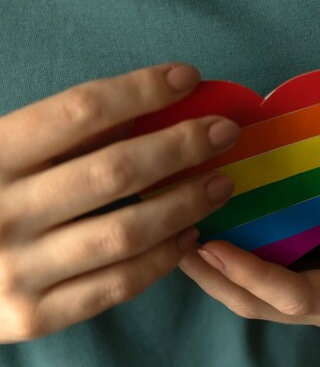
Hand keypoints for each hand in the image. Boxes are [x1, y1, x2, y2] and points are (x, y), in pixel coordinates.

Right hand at [0, 64, 239, 342]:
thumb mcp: (6, 155)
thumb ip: (63, 135)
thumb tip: (149, 108)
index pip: (80, 110)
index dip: (141, 90)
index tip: (188, 78)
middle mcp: (2, 213)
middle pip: (115, 171)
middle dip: (181, 147)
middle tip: (224, 132)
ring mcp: (18, 270)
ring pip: (126, 232)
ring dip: (185, 203)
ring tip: (220, 184)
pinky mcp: (35, 315)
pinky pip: (118, 284)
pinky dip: (163, 259)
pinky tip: (190, 235)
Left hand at [179, 117, 319, 331]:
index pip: (299, 297)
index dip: (255, 275)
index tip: (213, 245)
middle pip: (261, 306)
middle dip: (215, 278)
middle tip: (172, 238)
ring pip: (255, 304)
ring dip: (214, 277)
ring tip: (174, 239)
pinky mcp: (313, 292)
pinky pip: (263, 291)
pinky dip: (232, 271)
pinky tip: (209, 241)